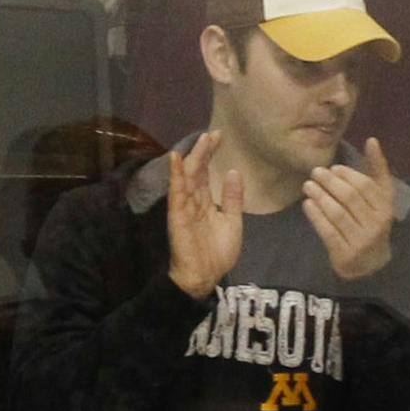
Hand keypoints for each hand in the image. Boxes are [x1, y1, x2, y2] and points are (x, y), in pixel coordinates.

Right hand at [167, 131, 242, 299]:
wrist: (204, 277)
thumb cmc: (217, 254)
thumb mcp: (232, 222)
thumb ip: (233, 199)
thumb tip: (233, 172)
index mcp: (206, 203)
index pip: (207, 173)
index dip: (212, 155)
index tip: (219, 137)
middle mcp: (194, 201)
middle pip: (197, 171)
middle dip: (204, 151)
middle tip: (212, 133)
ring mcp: (185, 207)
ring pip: (188, 177)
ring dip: (193, 157)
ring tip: (201, 139)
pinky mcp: (178, 215)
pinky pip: (176, 192)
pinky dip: (176, 175)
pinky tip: (176, 159)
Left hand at [303, 138, 395, 279]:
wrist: (371, 267)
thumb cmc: (372, 224)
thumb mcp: (380, 199)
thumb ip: (378, 171)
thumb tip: (372, 140)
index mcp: (385, 209)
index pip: (365, 186)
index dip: (348, 175)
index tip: (334, 168)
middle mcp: (375, 225)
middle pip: (350, 198)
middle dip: (330, 183)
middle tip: (315, 172)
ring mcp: (360, 241)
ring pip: (337, 213)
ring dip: (320, 196)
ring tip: (308, 185)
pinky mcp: (345, 254)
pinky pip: (328, 231)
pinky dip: (316, 216)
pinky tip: (307, 204)